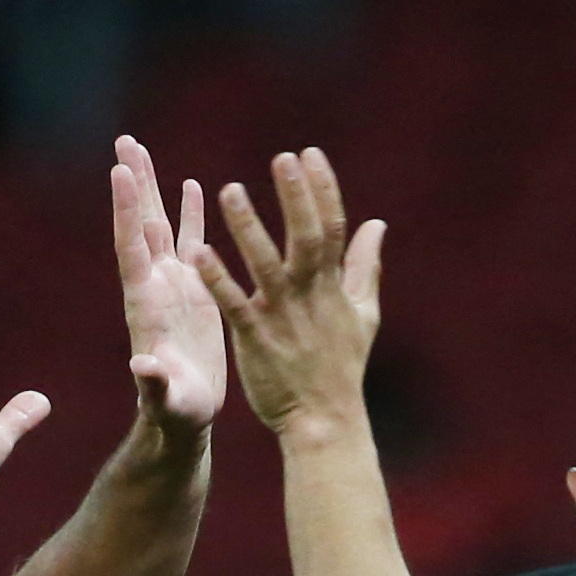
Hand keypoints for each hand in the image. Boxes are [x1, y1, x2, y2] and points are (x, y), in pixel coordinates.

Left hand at [109, 136, 222, 434]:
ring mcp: (172, 286)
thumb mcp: (164, 401)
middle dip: (132, 182)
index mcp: (145, 305)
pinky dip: (189, 213)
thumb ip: (153, 384)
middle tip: (124, 141)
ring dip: (151, 187)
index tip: (119, 171)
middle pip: (139, 224)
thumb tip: (142, 368)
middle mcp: (154, 286)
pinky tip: (191, 184)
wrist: (185, 419)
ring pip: (159, 225)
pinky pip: (190, 242)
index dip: (125, 210)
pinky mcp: (194, 291)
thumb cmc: (174, 415)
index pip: (131, 248)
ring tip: (141, 149)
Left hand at [188, 148, 387, 441]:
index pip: (331, 228)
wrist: (325, 421)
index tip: (311, 154)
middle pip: (305, 238)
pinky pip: (234, 305)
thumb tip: (377, 226)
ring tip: (229, 191)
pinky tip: (198, 252)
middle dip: (295, 198)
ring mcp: (282, 317)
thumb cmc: (340, 367)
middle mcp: (309, 296)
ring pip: (265, 265)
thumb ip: (364, 266)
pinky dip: (218, 279)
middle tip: (283, 158)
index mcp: (332, 286)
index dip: (322, 190)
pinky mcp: (256, 340)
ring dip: (248, 228)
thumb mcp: (363, 314)